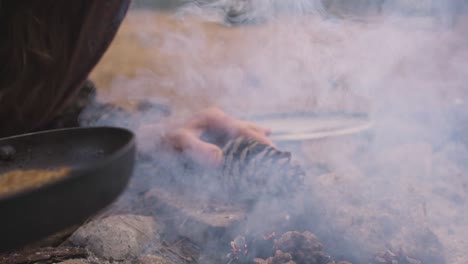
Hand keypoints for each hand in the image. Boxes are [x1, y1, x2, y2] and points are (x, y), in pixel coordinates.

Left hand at [138, 107, 272, 166]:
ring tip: (274, 146)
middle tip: (279, 154)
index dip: (259, 141)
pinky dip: (249, 138)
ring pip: (244, 131)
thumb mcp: (180, 143)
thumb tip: (219, 158)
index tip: (273, 151)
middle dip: (262, 140)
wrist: (152, 139)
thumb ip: (198, 149)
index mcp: (215, 118)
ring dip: (257, 139)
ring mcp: (217, 126)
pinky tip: (262, 133)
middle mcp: (219, 120)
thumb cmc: (165, 140)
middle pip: (247, 129)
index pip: (243, 130)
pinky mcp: (214, 133)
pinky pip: (237, 136)